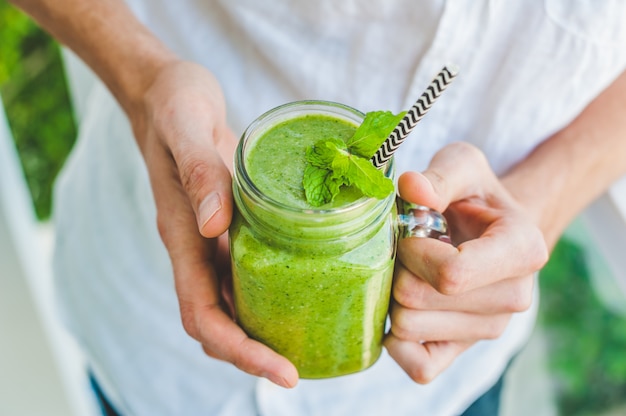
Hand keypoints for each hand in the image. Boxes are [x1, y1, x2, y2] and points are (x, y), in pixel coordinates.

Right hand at [131, 60, 297, 387]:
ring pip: (232, 303)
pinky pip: (247, 271)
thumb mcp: (187, 128)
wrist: (168, 93)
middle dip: (253, 353)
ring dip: (261, 331)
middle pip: (217, 321)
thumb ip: (200, 174)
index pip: (202, 313)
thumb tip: (213, 227)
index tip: (279, 370)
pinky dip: (269, 293)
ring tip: (306, 344)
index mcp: (182, 235)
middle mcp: (197, 246)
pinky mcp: (230, 225)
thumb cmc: (174, 106)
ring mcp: (212, 239)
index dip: (238, 349)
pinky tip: (301, 292)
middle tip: (299, 369)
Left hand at [385, 142, 547, 382]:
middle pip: (418, 302)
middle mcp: (514, 298)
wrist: (492, 228)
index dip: (414, 252)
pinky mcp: (464, 350)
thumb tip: (412, 188)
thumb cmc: (475, 195)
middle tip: (406, 249)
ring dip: (393, 297)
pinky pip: (420, 367)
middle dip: (398, 269)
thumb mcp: (463, 166)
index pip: (452, 275)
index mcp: (523, 250)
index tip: (412, 231)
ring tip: (410, 271)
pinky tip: (402, 308)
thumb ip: (439, 175)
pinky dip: (398, 342)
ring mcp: (489, 329)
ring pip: (408, 329)